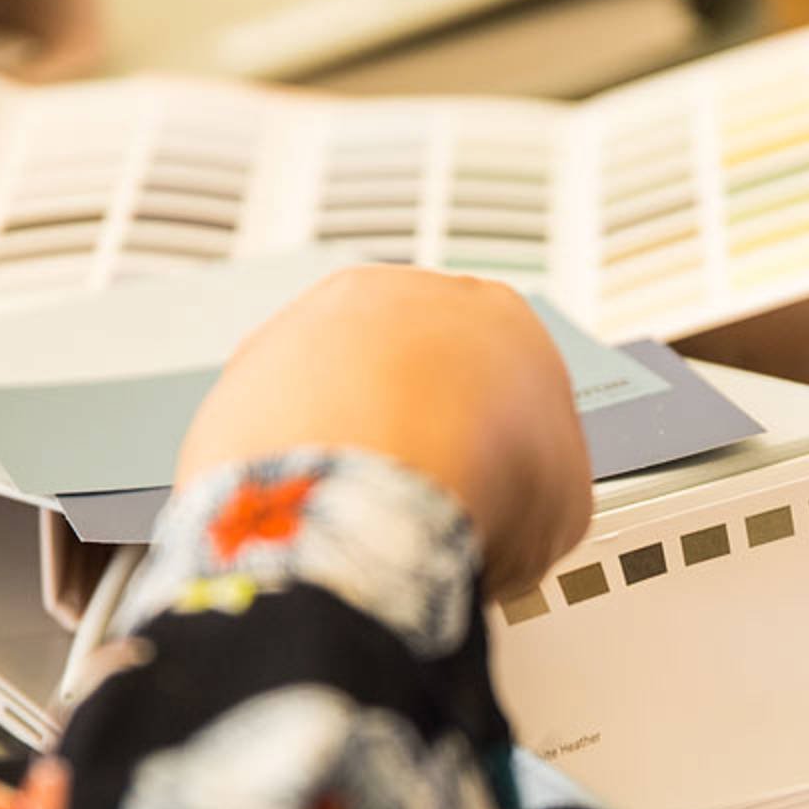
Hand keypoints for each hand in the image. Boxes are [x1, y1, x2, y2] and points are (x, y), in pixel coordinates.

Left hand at [176, 266, 591, 597]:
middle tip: (425, 493)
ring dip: (345, 438)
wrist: (368, 498)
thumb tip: (522, 504)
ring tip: (362, 511)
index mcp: (495, 313)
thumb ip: (542, 474)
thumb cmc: (471, 487)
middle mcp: (398, 297)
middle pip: (411, 362)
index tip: (493, 479)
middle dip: (415, 423)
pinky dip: (288, 463)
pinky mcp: (246, 371)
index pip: (503, 369)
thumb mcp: (563, 497)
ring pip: (333, 382)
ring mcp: (313, 325)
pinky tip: (310, 511)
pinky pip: (272, 419)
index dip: (500, 437)